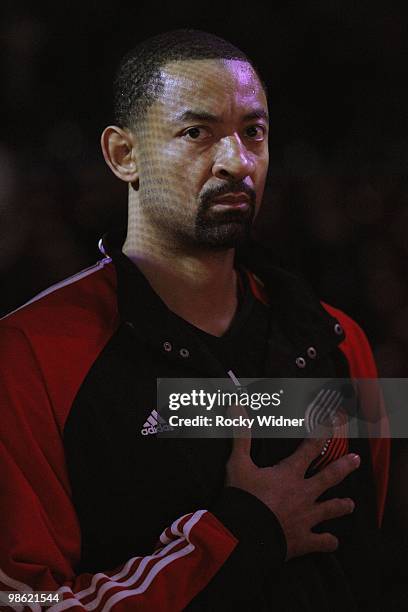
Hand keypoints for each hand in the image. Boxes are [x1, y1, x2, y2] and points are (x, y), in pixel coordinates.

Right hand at [225, 412, 359, 559]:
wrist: (245, 534)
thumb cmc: (243, 497)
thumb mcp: (238, 464)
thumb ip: (241, 436)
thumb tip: (236, 407)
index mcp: (290, 474)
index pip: (310, 449)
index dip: (321, 435)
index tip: (331, 425)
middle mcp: (303, 493)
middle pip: (329, 477)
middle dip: (344, 467)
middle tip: (356, 460)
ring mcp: (306, 518)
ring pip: (331, 509)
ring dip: (341, 506)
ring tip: (350, 504)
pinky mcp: (304, 540)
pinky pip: (322, 542)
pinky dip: (329, 542)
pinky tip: (334, 542)